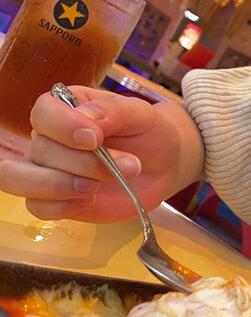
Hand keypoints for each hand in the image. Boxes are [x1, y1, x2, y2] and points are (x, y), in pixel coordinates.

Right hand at [0, 86, 203, 222]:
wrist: (164, 165)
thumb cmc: (149, 133)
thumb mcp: (142, 114)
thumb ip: (112, 111)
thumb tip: (84, 117)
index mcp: (66, 109)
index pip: (44, 113)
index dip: (63, 126)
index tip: (94, 138)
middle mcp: (50, 138)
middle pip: (40, 150)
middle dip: (84, 163)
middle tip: (129, 165)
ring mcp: (49, 170)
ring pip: (21, 178)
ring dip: (59, 185)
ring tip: (98, 187)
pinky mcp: (57, 198)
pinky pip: (37, 207)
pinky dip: (60, 206)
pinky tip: (89, 201)